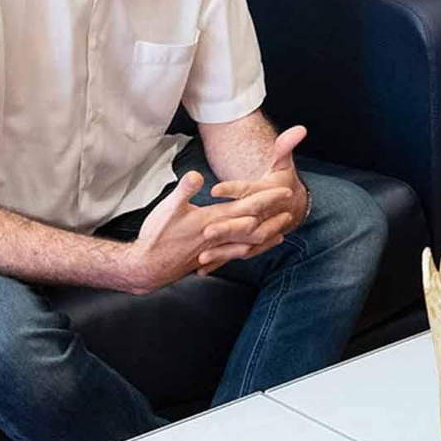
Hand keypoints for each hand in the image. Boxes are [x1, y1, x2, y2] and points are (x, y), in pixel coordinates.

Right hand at [124, 172, 286, 293]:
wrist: (148, 267)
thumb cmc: (157, 236)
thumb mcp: (168, 208)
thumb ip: (185, 190)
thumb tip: (197, 174)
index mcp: (213, 220)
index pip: (248, 207)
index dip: (267, 198)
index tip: (285, 190)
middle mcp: (220, 236)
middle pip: (255, 227)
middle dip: (274, 218)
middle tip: (292, 211)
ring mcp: (216, 249)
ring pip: (249, 244)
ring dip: (267, 237)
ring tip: (281, 231)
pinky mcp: (211, 257)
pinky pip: (237, 255)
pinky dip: (250, 251)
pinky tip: (253, 251)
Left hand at [196, 125, 309, 272]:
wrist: (294, 208)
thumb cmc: (282, 183)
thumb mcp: (283, 163)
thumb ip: (285, 146)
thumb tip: (300, 129)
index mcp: (268, 195)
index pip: (251, 192)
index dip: (235, 190)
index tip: (215, 188)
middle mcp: (265, 216)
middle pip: (246, 223)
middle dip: (227, 228)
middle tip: (207, 231)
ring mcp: (260, 233)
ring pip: (242, 244)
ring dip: (224, 252)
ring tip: (204, 256)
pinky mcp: (252, 244)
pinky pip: (237, 255)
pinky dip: (221, 263)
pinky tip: (203, 269)